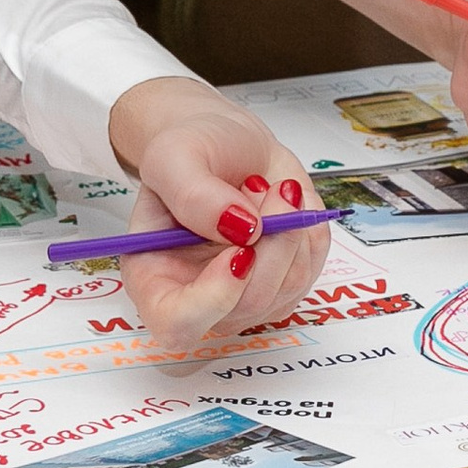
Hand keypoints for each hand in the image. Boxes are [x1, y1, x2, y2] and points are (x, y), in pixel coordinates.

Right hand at [107, 76, 328, 345]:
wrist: (227, 143)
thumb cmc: (190, 152)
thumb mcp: (174, 156)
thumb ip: (194, 195)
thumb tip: (240, 228)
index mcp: (155, 278)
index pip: (178, 324)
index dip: (213, 299)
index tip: (240, 252)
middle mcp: (200, 298)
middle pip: (248, 305)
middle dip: (270, 245)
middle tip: (264, 187)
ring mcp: (247, 296)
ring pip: (287, 287)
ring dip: (289, 228)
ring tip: (263, 187)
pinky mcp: (286, 282)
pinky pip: (312, 267)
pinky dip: (307, 227)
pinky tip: (282, 201)